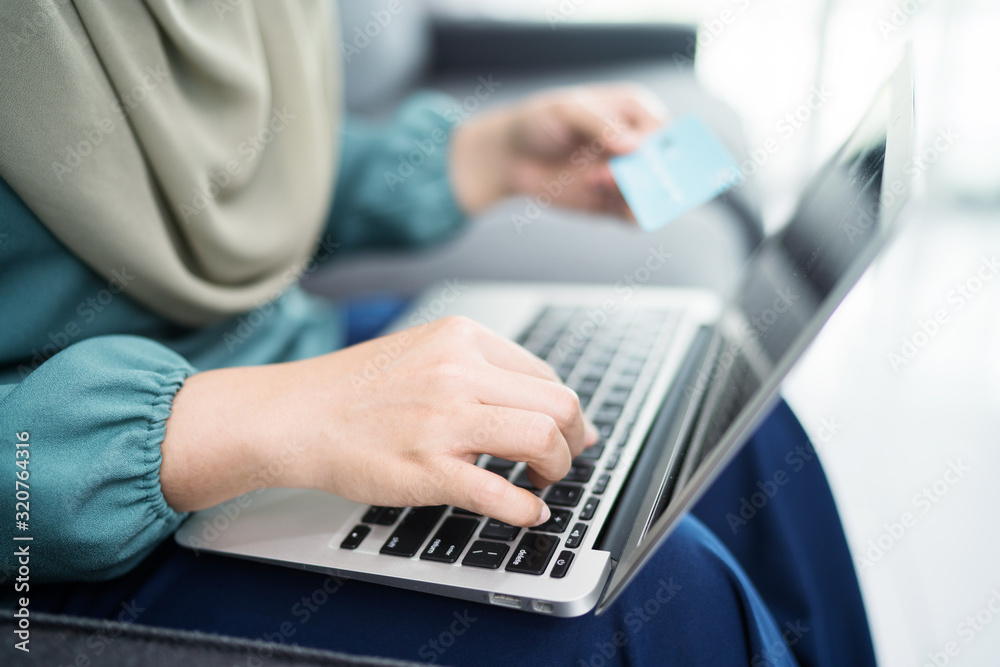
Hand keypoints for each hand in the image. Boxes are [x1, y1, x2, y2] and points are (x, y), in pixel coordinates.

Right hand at [161, 316, 598, 526]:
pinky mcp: (427, 468)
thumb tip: (545, 402)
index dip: (562, 410)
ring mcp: (444, 420)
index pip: (545, 374)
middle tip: (563, 459)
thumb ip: (480, 369)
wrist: (293, 416)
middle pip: (558, 404)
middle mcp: (459, 371)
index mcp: (461, 338)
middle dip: (573, 439)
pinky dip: (526, 508)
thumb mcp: (423, 351)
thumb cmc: (355, 390)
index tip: (565, 431)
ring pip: (543, 439)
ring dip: (558, 468)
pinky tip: (527, 512)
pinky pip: (501, 493)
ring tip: (544, 482)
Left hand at [450, 83, 666, 218]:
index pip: (662, 128)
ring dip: (637, 195)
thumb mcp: (566, 110)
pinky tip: (620, 212)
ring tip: (600, 183)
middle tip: (623, 174)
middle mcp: (637, 144)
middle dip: (651, 174)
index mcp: (634, 111)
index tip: (646, 154)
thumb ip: (600, 124)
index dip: (661, 143)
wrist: (510, 157)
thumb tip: (632, 145)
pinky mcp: (613, 202)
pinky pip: (635, 214)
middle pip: (662, 164)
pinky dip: (634, 216)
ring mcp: (626, 175)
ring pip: (651, 192)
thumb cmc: (539, 122)